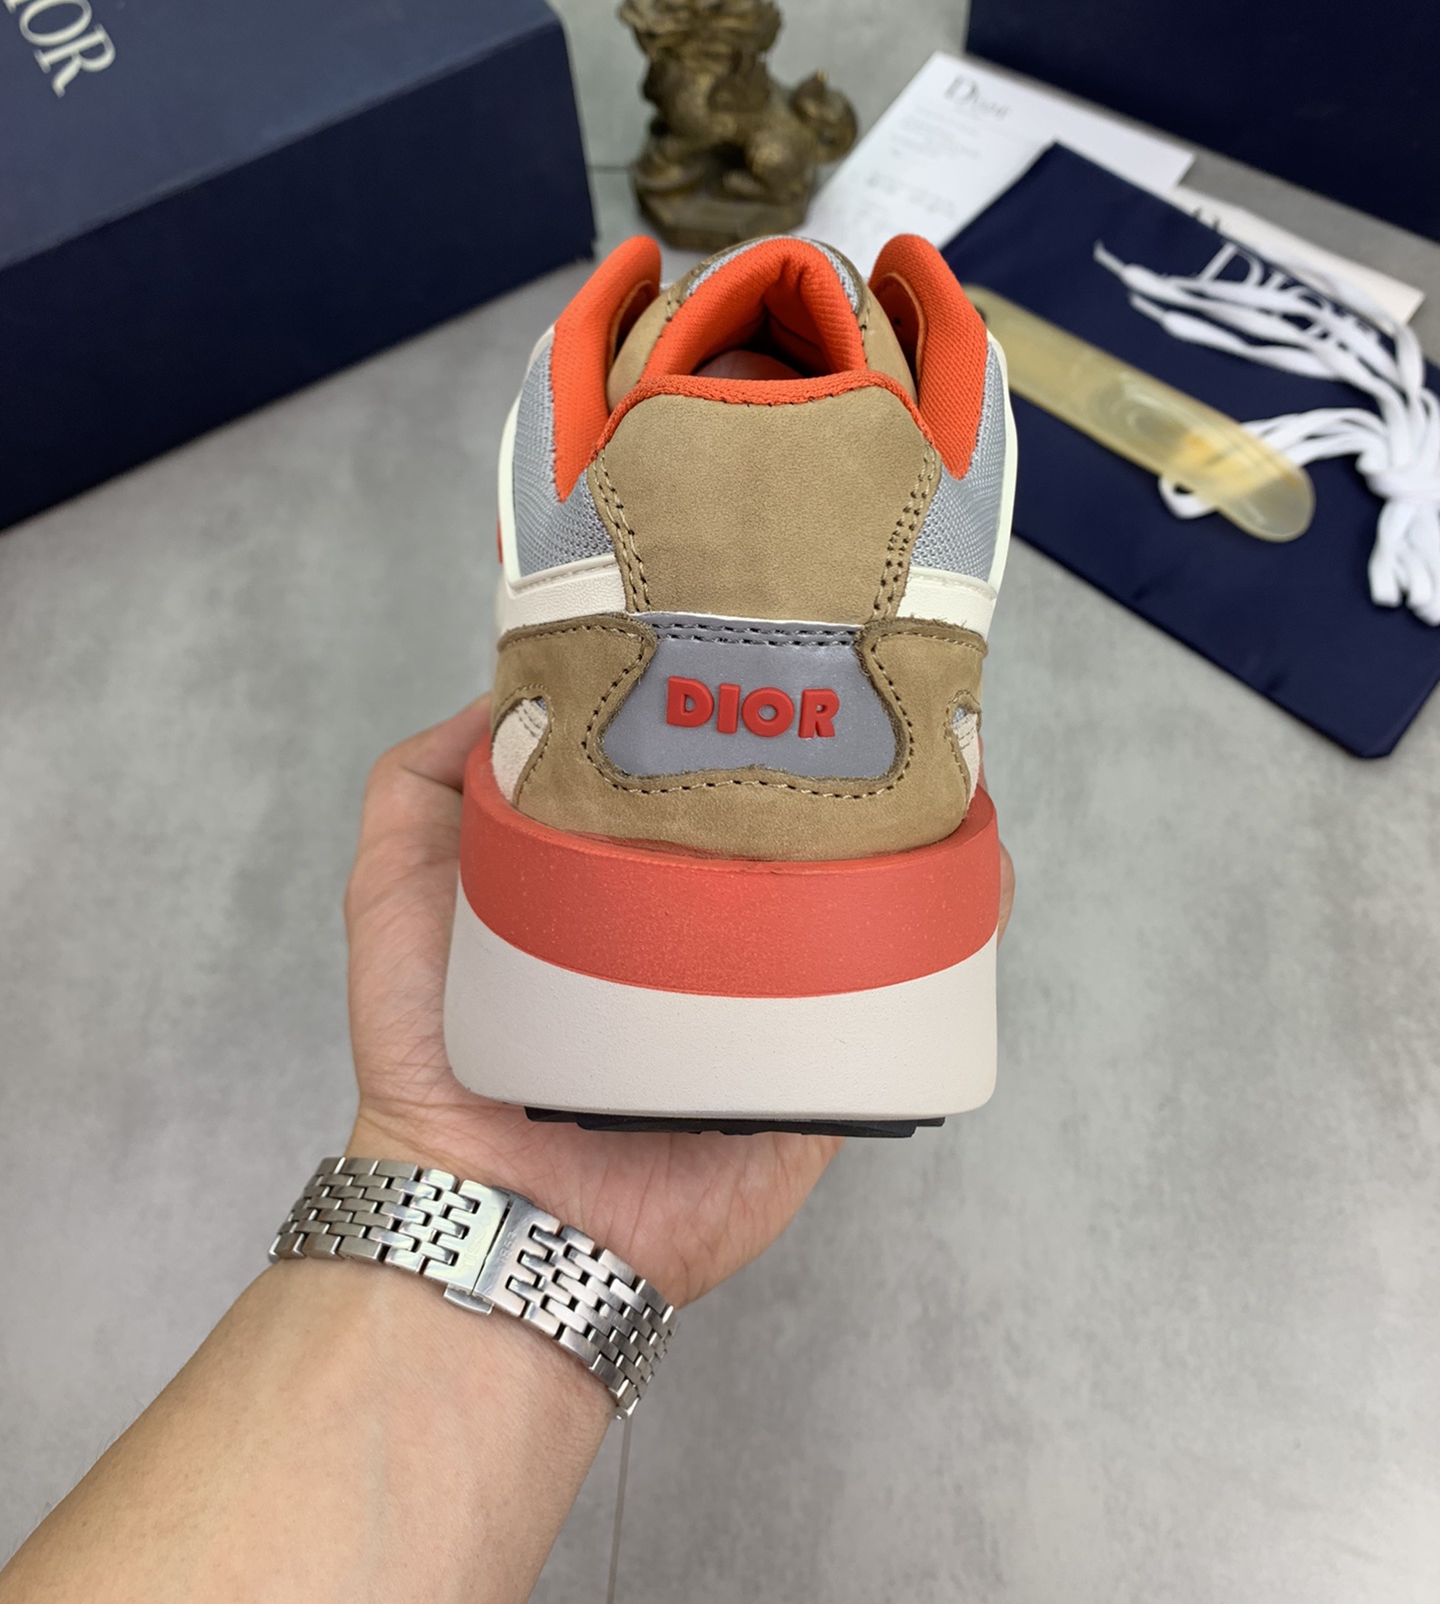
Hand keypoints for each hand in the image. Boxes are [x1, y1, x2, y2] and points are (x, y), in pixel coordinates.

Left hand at [345, 701, 1013, 1306]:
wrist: (489, 1206)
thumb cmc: (431, 1054)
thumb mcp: (394, 888)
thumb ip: (420, 785)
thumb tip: (500, 692)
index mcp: (623, 882)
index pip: (694, 780)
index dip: (730, 718)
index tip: (761, 651)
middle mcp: (699, 933)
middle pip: (786, 831)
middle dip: (833, 767)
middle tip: (862, 700)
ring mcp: (761, 999)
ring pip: (860, 902)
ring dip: (910, 837)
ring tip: (937, 766)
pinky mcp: (809, 1067)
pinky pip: (898, 1003)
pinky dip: (946, 939)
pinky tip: (973, 877)